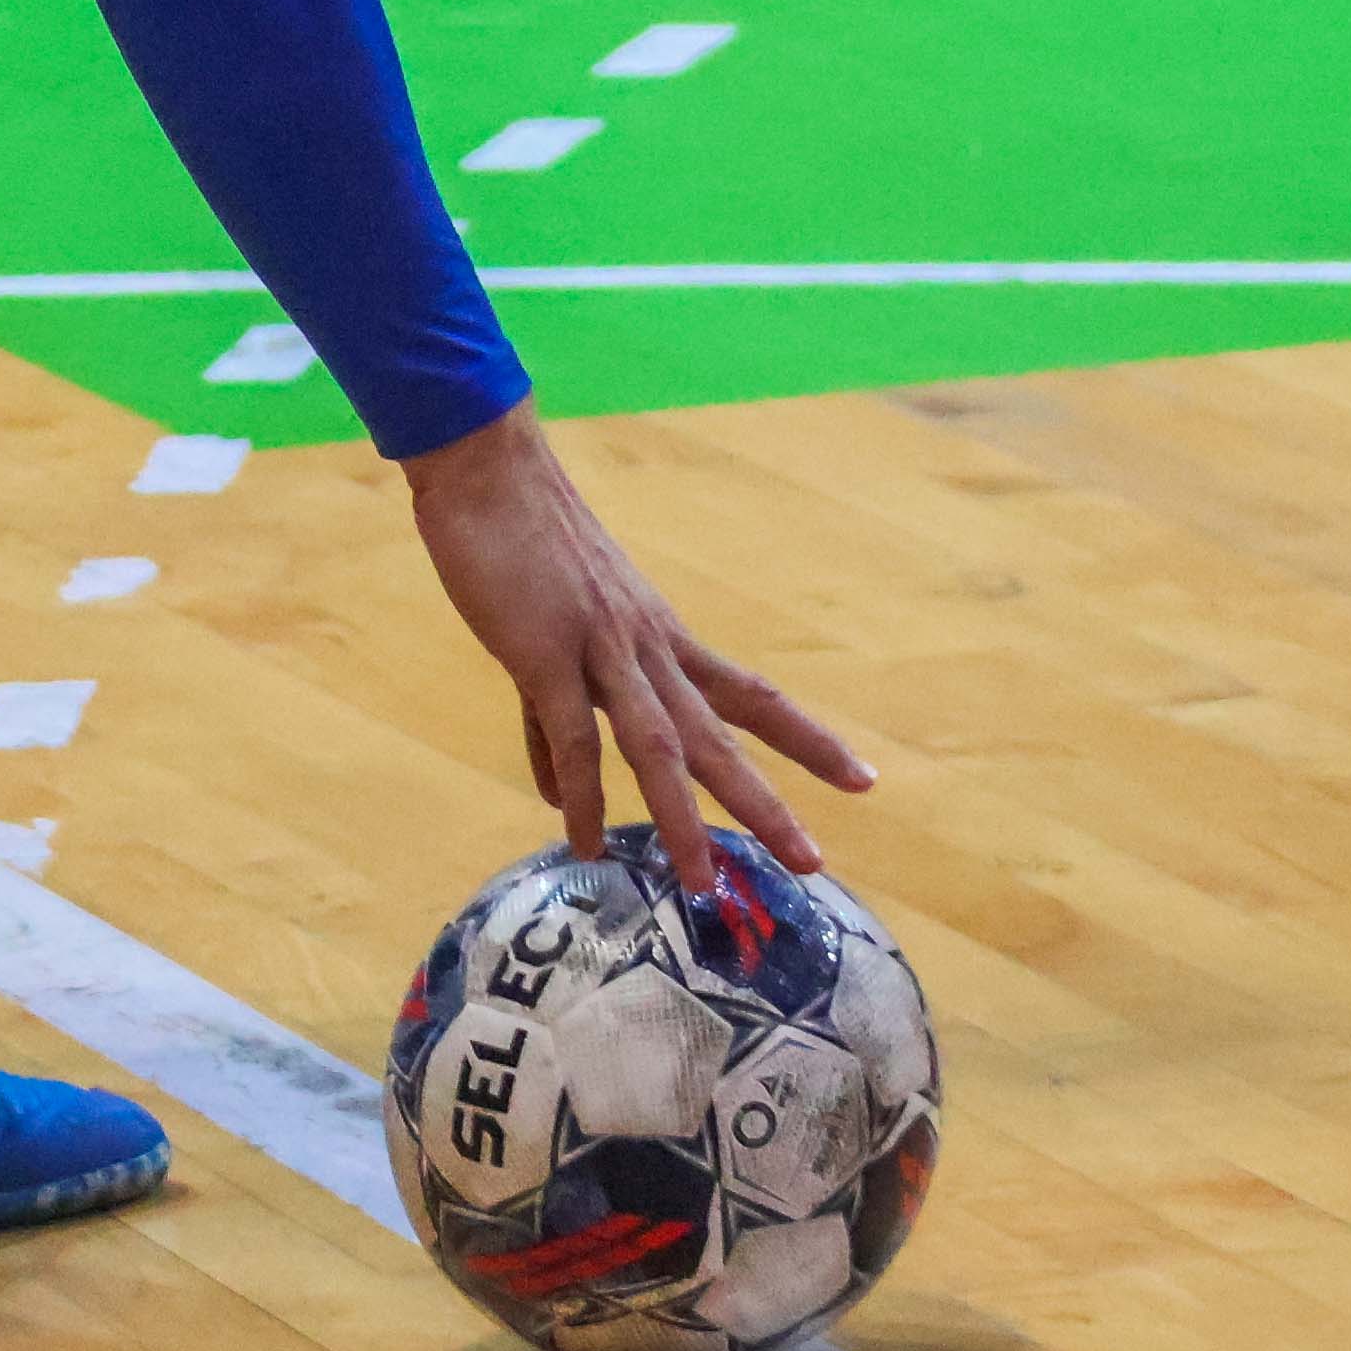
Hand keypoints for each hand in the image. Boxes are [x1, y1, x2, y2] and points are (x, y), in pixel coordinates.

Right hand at [403, 402, 870, 880]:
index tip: (862, 781)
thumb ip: (557, 716)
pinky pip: (572, 733)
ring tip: (702, 881)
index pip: (751, 696)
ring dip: (682, 818)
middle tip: (814, 861)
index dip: (807, 741)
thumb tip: (557, 792)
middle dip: (768, 801)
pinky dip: (581, 792)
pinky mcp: (545, 649)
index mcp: (661, 637)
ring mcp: (601, 648)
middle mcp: (648, 646)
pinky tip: (585, 838)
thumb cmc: (524, 543)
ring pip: (658, 745)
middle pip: (722, 734)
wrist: (488, 469)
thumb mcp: (558, 632)